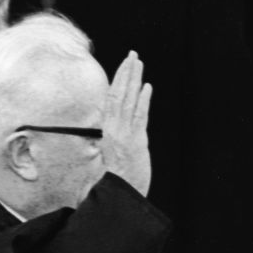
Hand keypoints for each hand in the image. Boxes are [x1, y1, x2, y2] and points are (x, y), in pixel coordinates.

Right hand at [102, 51, 152, 194]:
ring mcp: (124, 134)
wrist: (119, 196)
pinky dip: (143, 100)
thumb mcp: (109, 159)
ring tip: (138, 62)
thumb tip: (105, 138)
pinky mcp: (136, 142)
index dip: (118, 82)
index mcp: (107, 132)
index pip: (111, 100)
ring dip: (134, 80)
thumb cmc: (115, 183)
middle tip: (133, 55)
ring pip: (128, 100)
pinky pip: (139, 116)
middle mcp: (113, 130)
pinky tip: (147, 86)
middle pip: (118, 94)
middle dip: (126, 73)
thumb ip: (109, 145)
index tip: (123, 67)